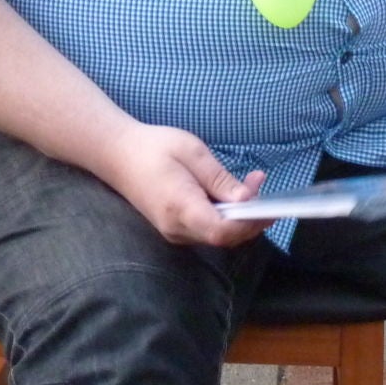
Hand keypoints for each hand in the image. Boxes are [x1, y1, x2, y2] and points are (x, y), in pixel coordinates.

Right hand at [102, 123, 270, 247]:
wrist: (119, 156)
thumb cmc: (155, 147)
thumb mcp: (193, 153)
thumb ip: (219, 179)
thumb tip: (247, 199)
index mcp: (180, 207)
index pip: (222, 231)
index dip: (249, 223)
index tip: (266, 202)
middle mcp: (177, 228)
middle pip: (224, 237)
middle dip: (250, 216)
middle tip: (260, 181)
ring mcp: (175, 232)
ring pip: (218, 235)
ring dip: (240, 215)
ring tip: (251, 182)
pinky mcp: (176, 228)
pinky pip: (208, 229)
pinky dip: (226, 216)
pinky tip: (231, 194)